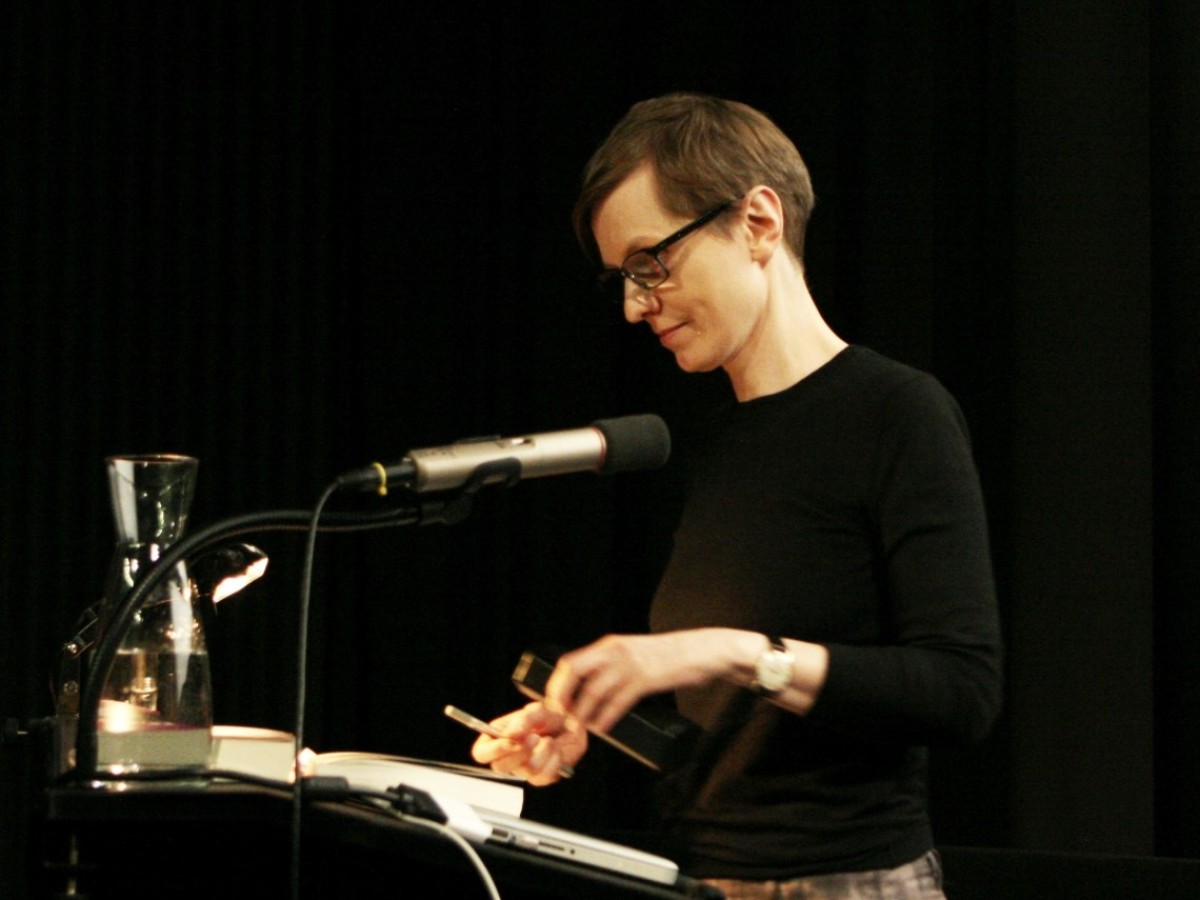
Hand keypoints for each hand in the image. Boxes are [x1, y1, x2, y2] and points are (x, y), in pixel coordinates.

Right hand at [469, 701, 587, 785]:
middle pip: (500, 766)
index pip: (481, 753)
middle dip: (521, 751)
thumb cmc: (548, 716)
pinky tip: (556, 750)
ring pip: (526, 771)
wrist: (571, 725)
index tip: (511, 740)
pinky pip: (544, 777)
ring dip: (542, 752)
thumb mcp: (536, 711)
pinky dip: (554, 760)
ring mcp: (523, 770)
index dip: (494, 750)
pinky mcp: (540, 778)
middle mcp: (507, 757)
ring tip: (548, 740)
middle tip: (536, 736)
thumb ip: (523, 720)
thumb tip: (510, 734)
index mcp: (497, 739)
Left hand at [544, 630, 734, 733]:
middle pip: (572, 671)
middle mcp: (614, 651)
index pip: (570, 662)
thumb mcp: (636, 655)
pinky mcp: (646, 678)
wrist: (704, 650)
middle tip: (560, 720)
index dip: (557, 685)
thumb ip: (615, 668)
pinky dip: (606, 716)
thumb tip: (592, 692)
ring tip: (578, 730)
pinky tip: (602, 728)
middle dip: (561, 697)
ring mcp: (630, 664)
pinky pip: (618, 700)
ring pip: (592, 690)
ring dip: (582, 713)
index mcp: (610, 645)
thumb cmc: (671, 657)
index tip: (554, 705)